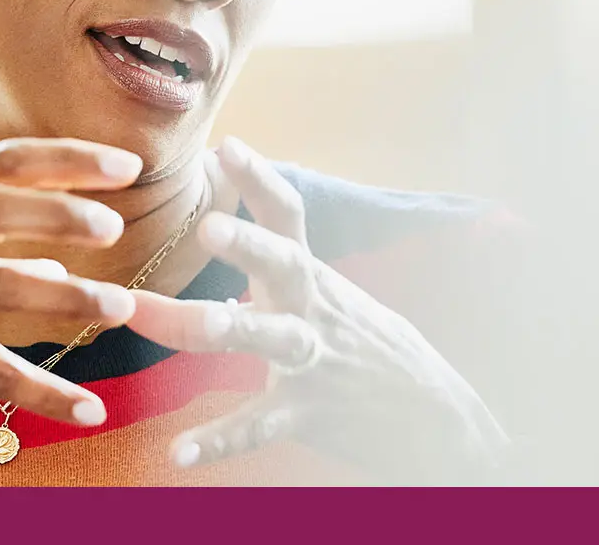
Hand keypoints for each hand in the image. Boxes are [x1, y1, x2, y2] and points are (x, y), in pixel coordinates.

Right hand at [0, 137, 143, 425]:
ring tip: (120, 307)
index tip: (126, 166)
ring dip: (66, 297)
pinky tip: (89, 410)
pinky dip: (43, 393)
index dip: (68, 158)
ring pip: (0, 289)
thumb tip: (55, 265)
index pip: (6, 161)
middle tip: (114, 226)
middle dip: (59, 212)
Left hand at [126, 137, 512, 483]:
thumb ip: (280, 269)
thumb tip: (228, 226)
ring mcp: (313, 359)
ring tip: (162, 321)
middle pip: (284, 265)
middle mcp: (312, 308)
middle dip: (248, 245)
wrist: (436, 415)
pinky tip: (180, 452)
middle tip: (208, 227)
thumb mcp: (328, 296)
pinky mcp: (310, 411)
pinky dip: (219, 440)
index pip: (288, 216)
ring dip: (219, 325)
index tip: (226, 145)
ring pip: (266, 337)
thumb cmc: (368, 347)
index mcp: (312, 277)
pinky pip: (259, 424)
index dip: (260, 180)